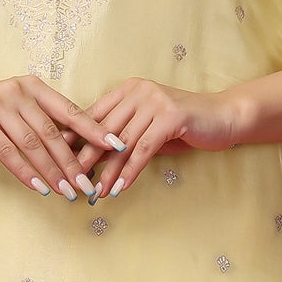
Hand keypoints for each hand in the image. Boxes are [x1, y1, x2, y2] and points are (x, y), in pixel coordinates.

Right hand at [0, 72, 130, 198]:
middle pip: (53, 132)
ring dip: (52, 172)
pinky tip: (40, 188)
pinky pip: (8, 152)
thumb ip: (43, 122)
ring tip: (67, 192)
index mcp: (34, 86)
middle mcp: (18, 91)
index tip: (116, 146)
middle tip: (89, 185)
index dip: (94, 129)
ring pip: (32, 144)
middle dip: (73, 162)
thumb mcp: (17, 108)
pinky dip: (26, 173)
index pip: (70, 110)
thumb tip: (79, 149)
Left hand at [62, 80, 240, 197]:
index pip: (94, 114)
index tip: (57, 159)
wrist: (224, 118)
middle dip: (86, 157)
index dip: (75, 138)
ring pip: (123, 142)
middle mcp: (139, 91)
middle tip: (70, 180)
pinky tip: (120, 187)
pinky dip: (130, 171)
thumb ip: (122, 137)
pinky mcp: (171, 117)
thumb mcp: (148, 129)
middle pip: (104, 128)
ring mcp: (155, 101)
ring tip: (94, 191)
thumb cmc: (184, 127)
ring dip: (107, 170)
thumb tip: (90, 158)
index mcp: (128, 89)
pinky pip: (144, 149)